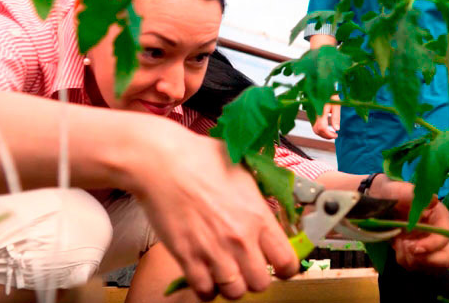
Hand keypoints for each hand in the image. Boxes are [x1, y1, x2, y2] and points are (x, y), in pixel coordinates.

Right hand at [127, 122, 297, 300]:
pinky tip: (204, 274)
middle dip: (255, 277)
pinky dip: (206, 288)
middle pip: (261, 283)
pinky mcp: (187, 257)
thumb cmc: (201, 158)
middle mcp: (241, 239)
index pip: (286, 261)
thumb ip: (257, 199)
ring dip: (231, 284)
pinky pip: (204, 291)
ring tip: (224, 271)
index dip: (284, 267)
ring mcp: (214, 251)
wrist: (162, 162)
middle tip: (245, 266)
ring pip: (235, 292)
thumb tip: (264, 211)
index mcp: (259, 216)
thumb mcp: (243, 172)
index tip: (276, 264)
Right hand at [312, 94, 339, 138]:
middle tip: (335, 135)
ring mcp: (311, 114)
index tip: (336, 134)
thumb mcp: (336, 104)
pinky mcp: (310, 115)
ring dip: (323, 134)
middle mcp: (314, 113)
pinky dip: (320, 130)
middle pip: (317, 131)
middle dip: (326, 136)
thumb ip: (336, 117)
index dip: (329, 134)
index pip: (322, 128)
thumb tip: (337, 129)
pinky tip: (327, 128)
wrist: (321, 86)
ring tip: (332, 133)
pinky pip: (313, 125)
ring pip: (314, 129)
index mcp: (320, 110)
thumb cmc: (330, 94)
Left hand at [367, 176, 448, 269]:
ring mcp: (431, 246)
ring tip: (398, 242)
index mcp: (440, 216)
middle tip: (406, 249)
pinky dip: (404, 259)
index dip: (433, 245)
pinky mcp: (420, 255)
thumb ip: (412, 195)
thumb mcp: (398, 191)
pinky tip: (397, 245)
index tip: (414, 247)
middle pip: (445, 258)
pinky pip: (415, 266)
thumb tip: (433, 200)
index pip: (446, 236)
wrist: (379, 203)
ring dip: (410, 257)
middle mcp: (439, 233)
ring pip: (428, 265)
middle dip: (424, 259)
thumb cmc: (392, 194)